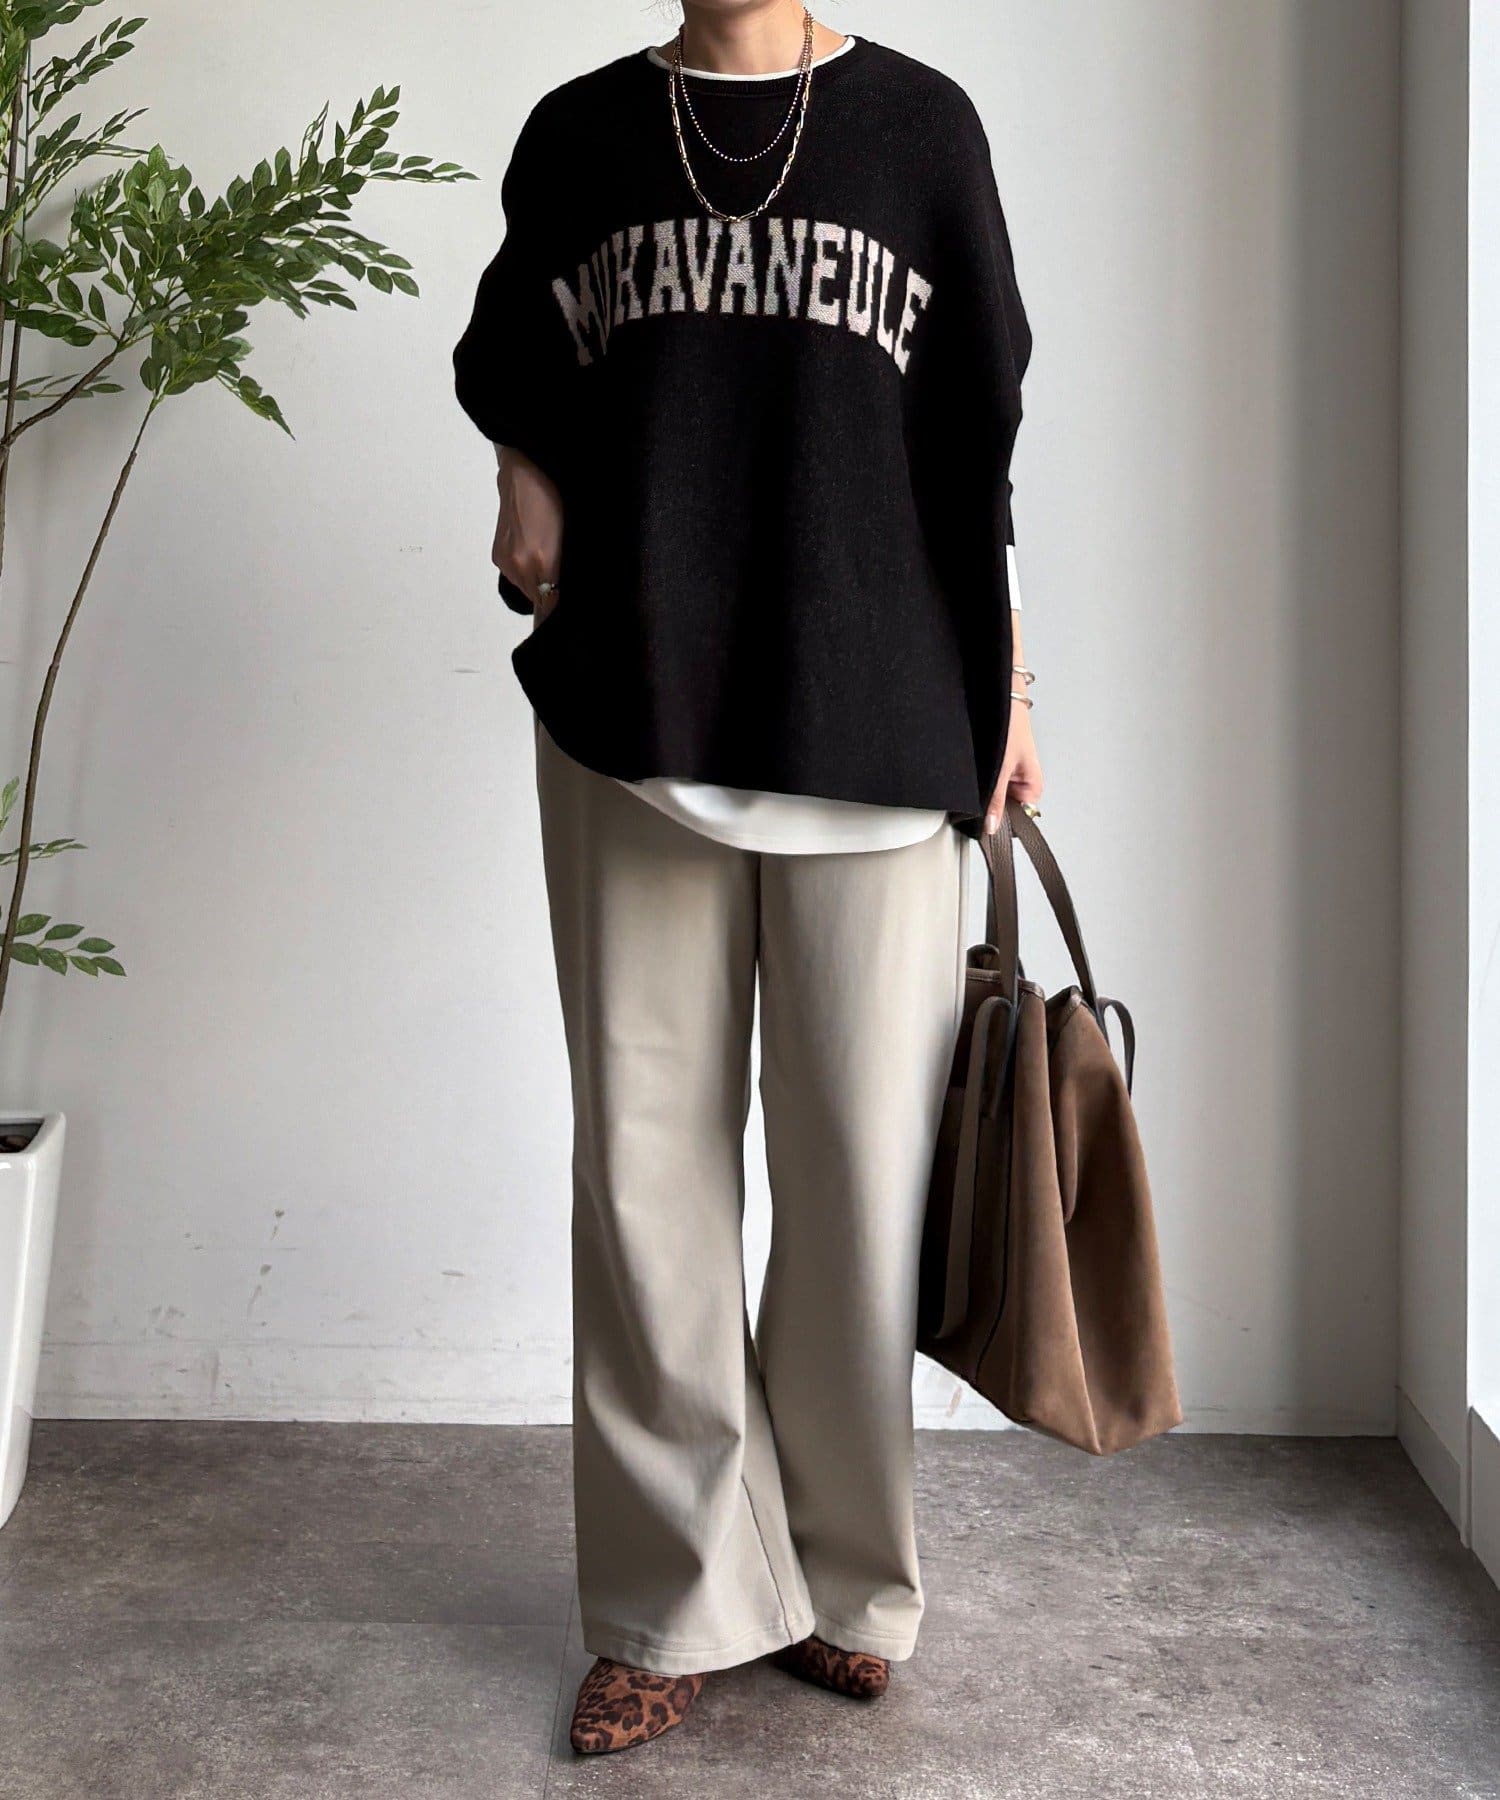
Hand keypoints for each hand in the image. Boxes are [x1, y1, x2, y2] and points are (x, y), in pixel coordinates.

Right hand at [493, 447, 563, 620]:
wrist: (523, 468)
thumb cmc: (557, 493)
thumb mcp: (575, 532)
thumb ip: (573, 567)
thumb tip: (579, 593)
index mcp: (544, 563)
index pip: (555, 609)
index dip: (568, 614)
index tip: (580, 614)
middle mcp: (521, 568)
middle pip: (543, 603)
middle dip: (557, 598)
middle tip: (573, 585)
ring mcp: (507, 563)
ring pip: (531, 591)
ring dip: (544, 585)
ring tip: (555, 562)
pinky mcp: (499, 557)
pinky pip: (519, 578)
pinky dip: (531, 573)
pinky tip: (540, 553)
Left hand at [983, 698, 1043, 834]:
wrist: (997, 693)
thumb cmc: (1010, 722)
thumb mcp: (1001, 767)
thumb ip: (996, 799)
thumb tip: (992, 826)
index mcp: (1032, 786)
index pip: (1017, 818)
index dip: (1001, 822)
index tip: (984, 823)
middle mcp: (1021, 782)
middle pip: (1003, 807)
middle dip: (988, 804)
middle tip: (977, 793)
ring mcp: (1007, 774)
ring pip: (990, 794)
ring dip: (980, 790)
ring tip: (976, 774)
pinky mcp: (994, 765)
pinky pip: (984, 781)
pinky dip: (976, 779)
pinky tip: (972, 770)